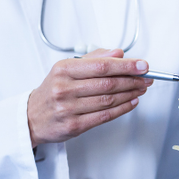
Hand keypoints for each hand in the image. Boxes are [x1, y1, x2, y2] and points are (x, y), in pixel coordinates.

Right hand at [27, 48, 150, 146]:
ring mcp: (69, 108)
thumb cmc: (53, 91)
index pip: (101, 65)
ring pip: (109, 100)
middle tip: (146, 78)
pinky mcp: (75, 125)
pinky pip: (105, 116)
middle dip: (132, 80)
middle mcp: (64, 88)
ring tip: (141, 88)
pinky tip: (132, 101)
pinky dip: (123, 108)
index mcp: (63, 70)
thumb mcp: (67, 69)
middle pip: (108, 83)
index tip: (142, 65)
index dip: (126, 65)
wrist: (32, 117)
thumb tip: (118, 53)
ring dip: (130, 94)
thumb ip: (93, 59)